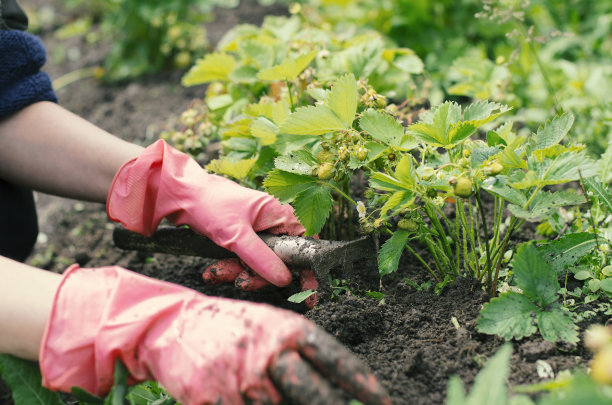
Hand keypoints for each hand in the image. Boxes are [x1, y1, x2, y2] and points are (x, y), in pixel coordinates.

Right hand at [39, 265, 389, 404]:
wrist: (173, 323)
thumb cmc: (229, 323)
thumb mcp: (268, 324)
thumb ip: (297, 349)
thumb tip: (331, 382)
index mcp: (287, 329)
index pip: (335, 359)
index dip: (363, 383)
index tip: (385, 401)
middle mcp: (269, 352)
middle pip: (314, 392)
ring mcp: (242, 378)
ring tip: (277, 396)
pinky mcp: (214, 398)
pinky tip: (255, 402)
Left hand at [107, 140, 304, 286]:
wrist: (181, 196)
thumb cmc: (211, 205)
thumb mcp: (236, 236)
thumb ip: (261, 259)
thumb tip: (285, 280)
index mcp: (281, 215)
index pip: (306, 247)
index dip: (308, 272)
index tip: (308, 296)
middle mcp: (274, 224)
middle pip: (282, 261)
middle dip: (259, 275)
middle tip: (241, 282)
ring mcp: (259, 232)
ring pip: (261, 264)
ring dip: (239, 273)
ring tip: (216, 273)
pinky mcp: (244, 239)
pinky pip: (245, 261)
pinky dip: (231, 268)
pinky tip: (213, 271)